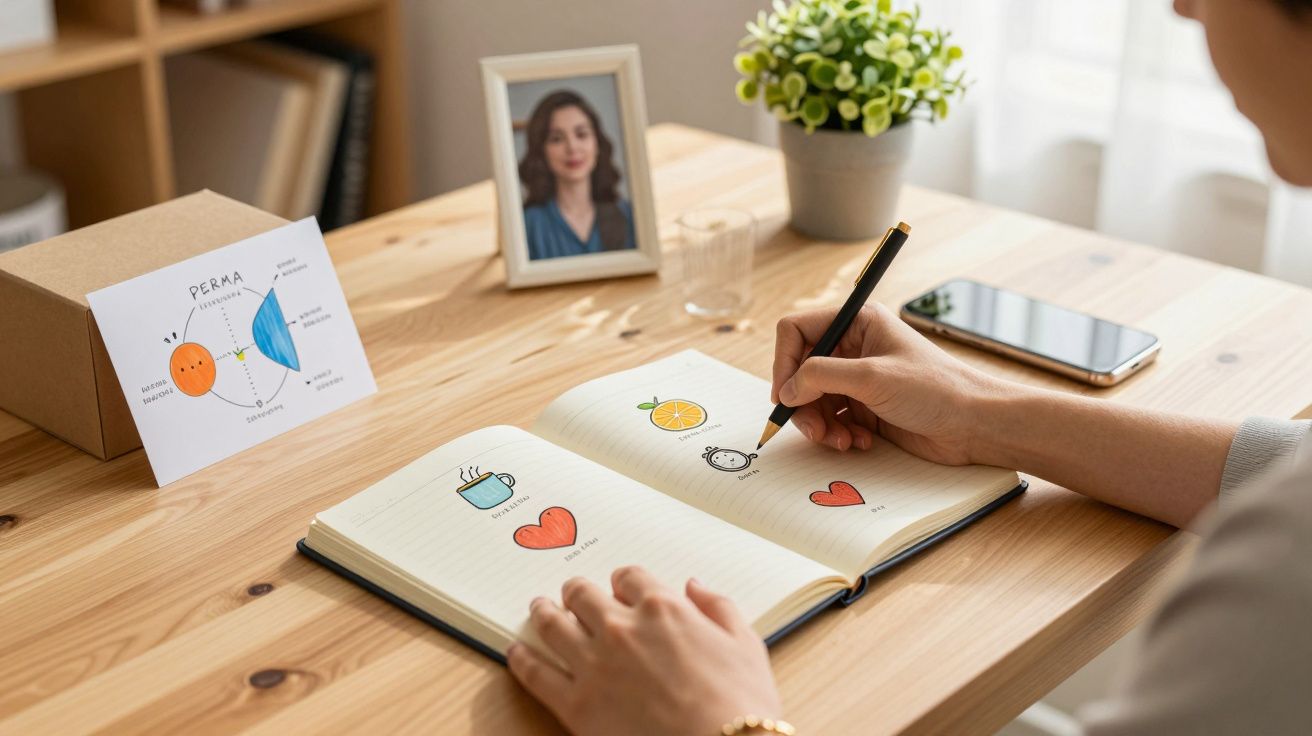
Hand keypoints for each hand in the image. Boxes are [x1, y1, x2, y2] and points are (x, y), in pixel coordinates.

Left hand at [507, 567, 782, 735]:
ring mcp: (594, 665)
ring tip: (538, 609)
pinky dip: (522, 659)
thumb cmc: (740, 704)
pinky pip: (536, 673)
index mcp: (662, 608)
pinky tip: (517, 652)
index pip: (629, 577)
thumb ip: (717, 606)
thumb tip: (695, 586)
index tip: (621, 588)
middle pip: (583, 594)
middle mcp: (621, 628)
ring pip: (553, 624)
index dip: (623, 581)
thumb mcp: (745, 644)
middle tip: (572, 594)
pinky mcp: (576, 703)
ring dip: (543, 612)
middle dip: (577, 591)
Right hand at [771, 304, 1013, 465]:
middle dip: (803, 403)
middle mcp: (854, 346)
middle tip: (812, 429)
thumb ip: (822, 376)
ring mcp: (859, 378)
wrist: (974, 424)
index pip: (797, 330)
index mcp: (857, 321)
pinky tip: (859, 442)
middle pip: (801, 370)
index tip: (784, 395)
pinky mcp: (865, 407)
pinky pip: (831, 419)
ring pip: (813, 399)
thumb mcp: (872, 377)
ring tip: (840, 440)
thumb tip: (788, 389)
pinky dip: (837, 433)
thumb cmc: (937, 389)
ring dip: (819, 424)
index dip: (784, 362)